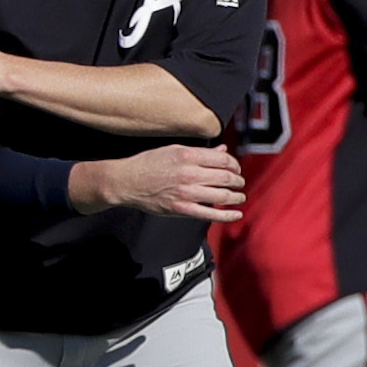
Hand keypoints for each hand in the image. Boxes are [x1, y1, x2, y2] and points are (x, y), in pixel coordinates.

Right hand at [79, 145, 244, 221]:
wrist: (126, 182)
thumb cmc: (148, 163)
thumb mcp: (173, 150)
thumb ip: (200, 152)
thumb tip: (222, 150)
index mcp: (187, 156)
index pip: (222, 159)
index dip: (233, 164)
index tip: (235, 168)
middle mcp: (189, 173)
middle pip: (225, 177)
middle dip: (237, 180)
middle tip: (239, 181)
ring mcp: (186, 193)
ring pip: (221, 195)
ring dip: (236, 196)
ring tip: (239, 196)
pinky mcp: (181, 209)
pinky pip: (209, 214)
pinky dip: (226, 215)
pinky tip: (236, 214)